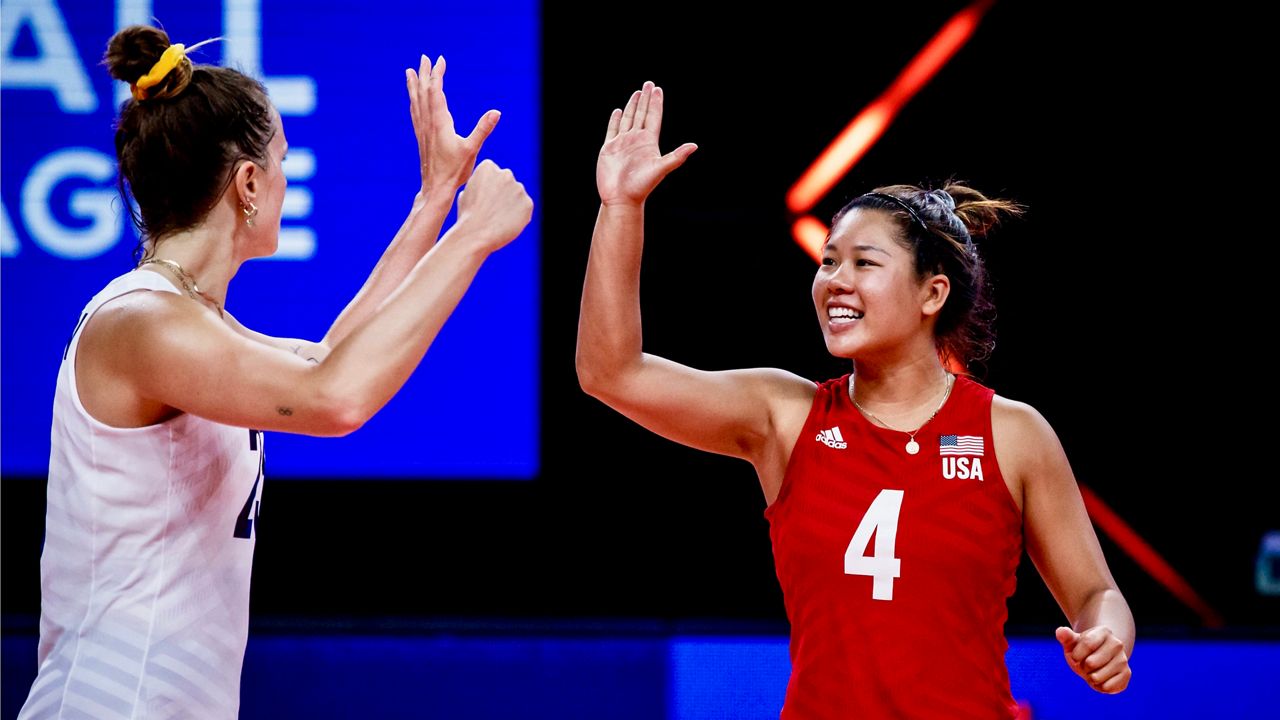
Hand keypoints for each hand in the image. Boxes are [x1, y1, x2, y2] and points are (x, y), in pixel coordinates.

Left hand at [406, 55, 499, 197]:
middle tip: (423, 58)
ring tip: (410, 72)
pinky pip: (415, 113)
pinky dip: (414, 101)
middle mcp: (428, 123)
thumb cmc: (454, 171)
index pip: (436, 92)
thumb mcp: (472, 149)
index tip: (440, 60)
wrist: (435, 188)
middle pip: (423, 92)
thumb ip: (483, 129)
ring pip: (416, 102)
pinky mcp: (421, 137)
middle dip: (423, 74)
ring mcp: (422, 130)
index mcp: (439, 123)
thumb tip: (496, 112)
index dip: (437, 74)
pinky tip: (413, 100)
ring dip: (414, 85)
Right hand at [454, 159, 532, 254]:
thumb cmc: (467, 215)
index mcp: (488, 167)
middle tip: (492, 209)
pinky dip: (519, 215)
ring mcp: (519, 188)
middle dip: (502, 192)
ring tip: (498, 218)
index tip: (483, 197)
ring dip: (511, 203)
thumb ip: (478, 184)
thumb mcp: (465, 193)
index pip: (492, 172)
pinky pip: (524, 208)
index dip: (487, 186)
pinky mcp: (528, 203)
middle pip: (506, 181)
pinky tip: (507, 223)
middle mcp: (506, 173)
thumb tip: (483, 187)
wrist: (476, 233)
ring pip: (517, 195)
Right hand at [597, 81, 696, 206]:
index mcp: (649, 142)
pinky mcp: (609, 148)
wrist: (621, 199)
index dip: (656, 103)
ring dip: (633, 106)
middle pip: (642, 114)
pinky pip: (612, 129)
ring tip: (637, 93)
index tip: (658, 89)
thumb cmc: (641, 187)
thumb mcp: (660, 169)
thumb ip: (676, 157)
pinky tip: (618, 111)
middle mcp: (637, 140)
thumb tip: (694, 146)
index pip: (654, 117)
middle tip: (649, 84)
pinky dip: (615, 120)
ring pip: (629, 119)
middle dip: (646, 99)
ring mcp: (623, 143)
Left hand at [1056, 626, 1130, 693]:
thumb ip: (1065, 637)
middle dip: (1082, 667)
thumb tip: (1060, 631)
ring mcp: (1123, 659)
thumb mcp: (1072, 642)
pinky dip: (1099, 687)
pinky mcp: (1126, 674)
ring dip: (1090, 678)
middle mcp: (1117, 644)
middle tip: (1086, 664)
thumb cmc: (1082, 650)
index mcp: (1104, 632)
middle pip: (1091, 663)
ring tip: (1093, 671)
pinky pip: (1108, 687)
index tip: (1074, 657)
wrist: (1099, 659)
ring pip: (1098, 677)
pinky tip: (1101, 679)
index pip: (1087, 643)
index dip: (1076, 654)